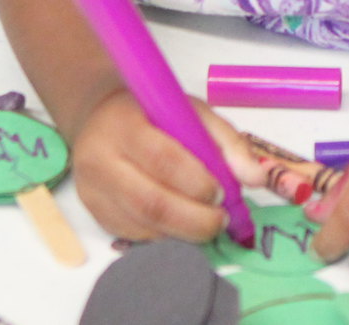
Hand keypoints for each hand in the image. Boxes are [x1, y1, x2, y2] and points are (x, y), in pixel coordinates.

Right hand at [69, 90, 261, 241]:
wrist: (101, 119)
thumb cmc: (153, 113)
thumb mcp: (192, 112)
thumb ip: (227, 142)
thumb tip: (256, 178)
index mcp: (124, 124)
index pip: (162, 159)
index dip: (197, 181)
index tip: (222, 192)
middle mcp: (99, 160)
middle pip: (149, 203)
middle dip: (194, 219)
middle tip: (221, 221)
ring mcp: (92, 191)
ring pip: (142, 227)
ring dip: (182, 233)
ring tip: (205, 223)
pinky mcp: (94, 213)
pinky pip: (133, 236)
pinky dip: (164, 236)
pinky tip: (179, 224)